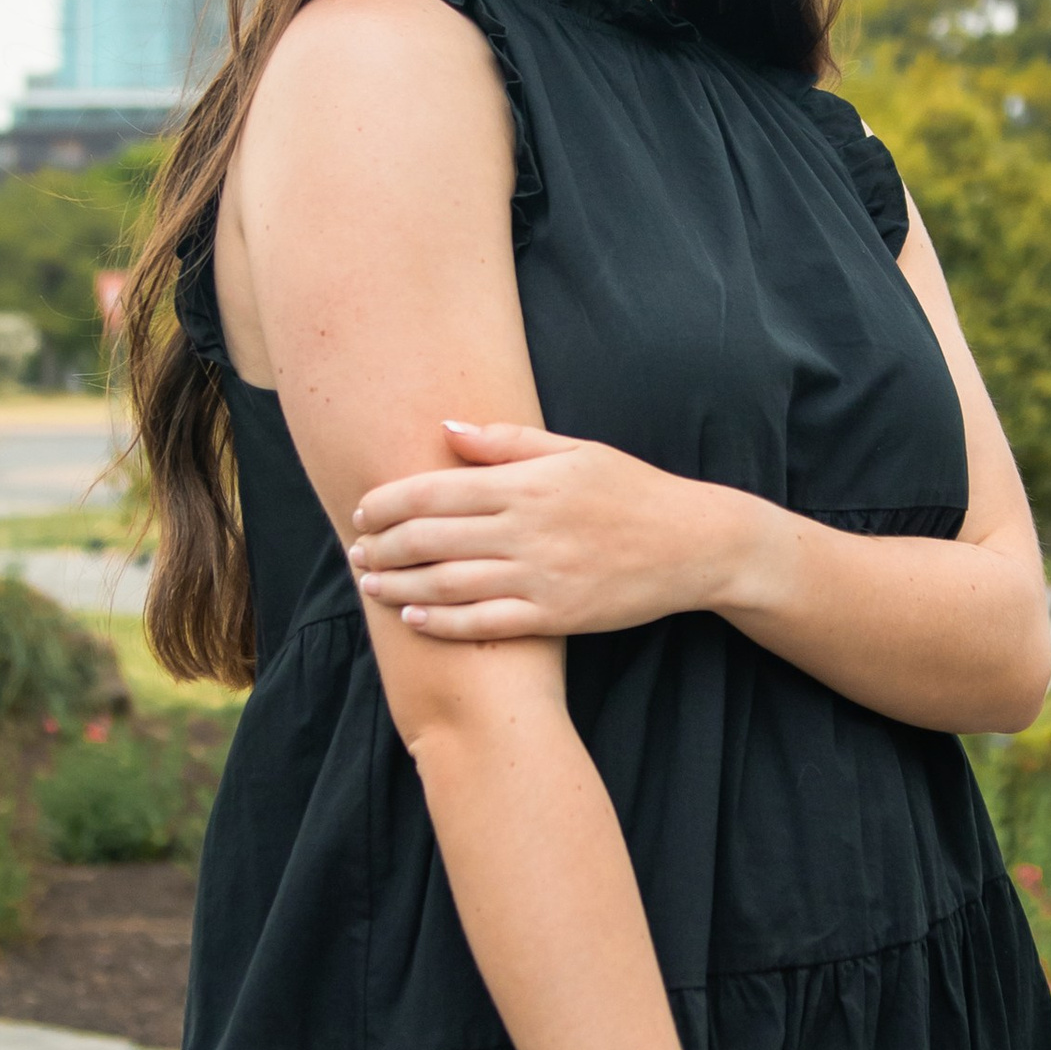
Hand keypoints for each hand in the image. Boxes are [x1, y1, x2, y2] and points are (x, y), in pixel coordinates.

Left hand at [347, 420, 750, 640]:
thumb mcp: (575, 450)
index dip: (387, 502)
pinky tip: (413, 617)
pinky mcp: (556, 615)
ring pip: (447, 584)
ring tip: (369, 584)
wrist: (695, 544)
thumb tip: (447, 427)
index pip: (434, 491)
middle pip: (429, 539)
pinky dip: (441, 622)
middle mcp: (527, 529)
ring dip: (398, 584)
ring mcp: (540, 576)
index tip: (362, 509)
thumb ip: (508, 442)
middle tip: (356, 551)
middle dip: (381, 546)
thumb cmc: (632, 490)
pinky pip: (485, 622)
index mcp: (527, 483)